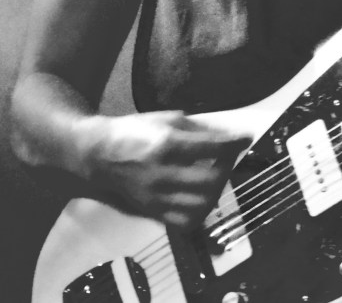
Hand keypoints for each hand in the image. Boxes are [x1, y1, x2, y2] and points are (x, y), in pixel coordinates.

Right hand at [83, 111, 251, 230]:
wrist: (96, 156)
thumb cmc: (131, 133)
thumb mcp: (165, 119)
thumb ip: (198, 128)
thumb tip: (227, 134)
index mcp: (165, 145)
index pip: (212, 147)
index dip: (234, 143)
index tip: (246, 138)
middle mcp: (161, 174)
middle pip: (210, 181)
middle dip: (227, 167)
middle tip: (227, 157)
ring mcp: (156, 197)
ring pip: (201, 206)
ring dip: (217, 190)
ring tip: (215, 176)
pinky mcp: (152, 212)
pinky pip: (186, 222)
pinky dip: (201, 211)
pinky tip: (201, 196)